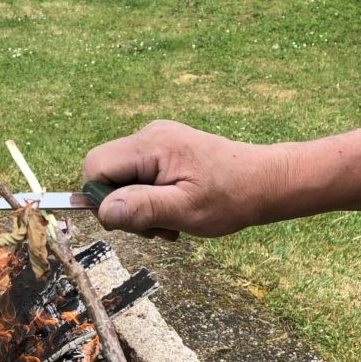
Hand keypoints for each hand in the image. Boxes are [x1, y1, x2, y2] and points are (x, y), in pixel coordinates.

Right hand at [83, 120, 291, 238]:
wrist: (265, 182)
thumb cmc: (231, 197)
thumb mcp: (186, 210)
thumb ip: (143, 208)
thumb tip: (104, 211)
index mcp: (152, 145)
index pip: (95, 166)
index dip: (103, 198)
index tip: (133, 219)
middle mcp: (150, 136)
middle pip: (106, 174)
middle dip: (125, 206)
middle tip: (159, 225)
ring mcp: (157, 142)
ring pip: (122, 180)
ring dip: (140, 208)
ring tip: (172, 220)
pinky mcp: (164, 153)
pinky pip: (140, 179)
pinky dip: (151, 200)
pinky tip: (175, 210)